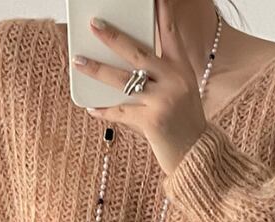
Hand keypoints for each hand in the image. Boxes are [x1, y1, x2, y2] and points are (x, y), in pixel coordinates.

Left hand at [72, 0, 207, 175]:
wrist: (197, 154)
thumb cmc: (184, 123)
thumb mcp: (180, 92)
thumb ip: (159, 76)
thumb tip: (123, 66)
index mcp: (183, 69)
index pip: (170, 32)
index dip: (161, 11)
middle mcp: (175, 80)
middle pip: (137, 52)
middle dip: (113, 37)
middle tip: (94, 24)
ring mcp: (163, 100)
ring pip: (122, 79)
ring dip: (96, 69)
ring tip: (78, 60)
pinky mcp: (152, 121)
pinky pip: (120, 111)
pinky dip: (104, 109)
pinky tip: (91, 106)